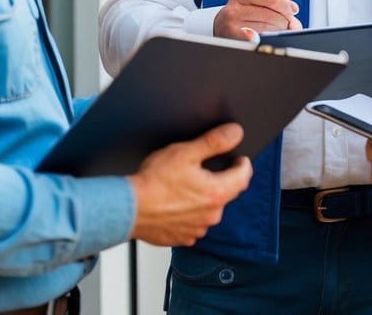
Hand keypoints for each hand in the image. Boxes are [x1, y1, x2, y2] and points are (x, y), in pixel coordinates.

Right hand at [127, 123, 252, 245]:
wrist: (128, 209)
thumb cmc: (153, 182)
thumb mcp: (185, 152)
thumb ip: (214, 142)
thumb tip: (235, 133)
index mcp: (216, 193)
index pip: (243, 177)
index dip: (243, 164)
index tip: (239, 158)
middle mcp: (211, 215)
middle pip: (225, 192)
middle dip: (218, 179)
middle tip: (199, 169)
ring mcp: (197, 229)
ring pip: (208, 209)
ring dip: (202, 198)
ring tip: (181, 187)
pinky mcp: (183, 238)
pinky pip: (193, 222)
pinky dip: (188, 213)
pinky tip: (173, 203)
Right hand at [212, 0, 300, 39]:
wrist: (220, 29)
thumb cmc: (244, 17)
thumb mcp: (255, 6)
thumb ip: (276, 9)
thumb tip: (294, 23)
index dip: (283, 4)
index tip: (293, 10)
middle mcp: (233, 9)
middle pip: (269, 15)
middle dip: (284, 21)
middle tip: (288, 25)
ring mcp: (230, 24)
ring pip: (266, 28)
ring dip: (277, 32)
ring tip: (278, 32)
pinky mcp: (231, 38)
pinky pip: (254, 39)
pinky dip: (261, 39)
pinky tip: (262, 39)